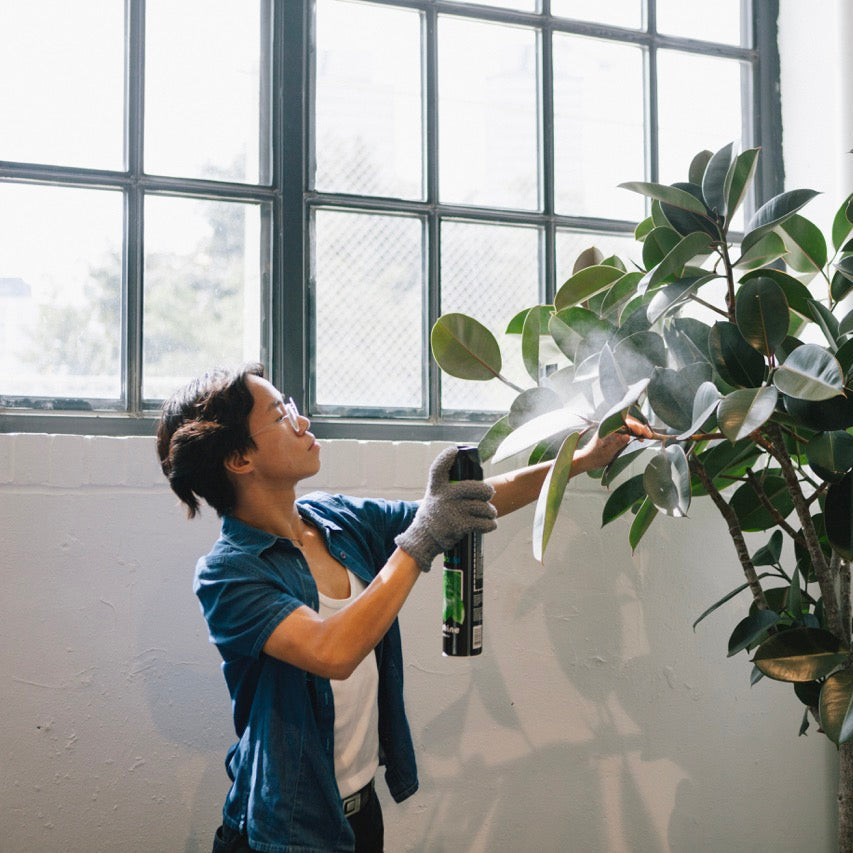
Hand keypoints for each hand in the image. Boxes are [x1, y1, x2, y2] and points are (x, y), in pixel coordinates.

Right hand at [395, 447, 497, 571]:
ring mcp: (453, 511)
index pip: (438, 468)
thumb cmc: (432, 517)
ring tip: (490, 513)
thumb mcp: (433, 498)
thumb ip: (447, 489)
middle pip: (474, 487)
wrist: (424, 540)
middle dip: (487, 491)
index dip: (446, 457)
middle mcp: (445, 497)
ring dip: (490, 511)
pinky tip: (490, 524)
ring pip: (483, 507)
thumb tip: (472, 483)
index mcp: (436, 488)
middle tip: (489, 494)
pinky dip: (490, 524)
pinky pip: (484, 523)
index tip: (453, 450)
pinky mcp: (461, 525)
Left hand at [573, 415, 652, 471]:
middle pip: (628, 421)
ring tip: (647, 435)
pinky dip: (635, 432)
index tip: (641, 432)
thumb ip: (616, 444)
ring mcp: (613, 429)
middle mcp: (610, 426)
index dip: (633, 425)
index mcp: (606, 427)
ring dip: (638, 429)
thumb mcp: (606, 452)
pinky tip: (640, 438)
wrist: (587, 459)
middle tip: (648, 434)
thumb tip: (628, 436)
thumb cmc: (594, 456)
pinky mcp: (615, 434)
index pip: (622, 422)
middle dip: (639, 426)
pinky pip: (627, 430)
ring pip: (629, 424)